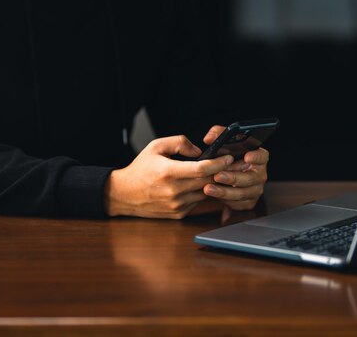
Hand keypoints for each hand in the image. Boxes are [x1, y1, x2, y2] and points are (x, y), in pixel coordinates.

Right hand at [104, 135, 232, 218]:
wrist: (124, 194)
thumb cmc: (141, 169)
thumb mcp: (156, 146)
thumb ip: (179, 142)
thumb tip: (199, 151)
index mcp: (169, 172)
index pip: (202, 169)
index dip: (219, 163)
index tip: (228, 158)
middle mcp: (174, 191)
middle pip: (208, 182)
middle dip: (222, 173)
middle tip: (232, 165)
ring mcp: (177, 204)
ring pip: (206, 193)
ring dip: (214, 184)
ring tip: (218, 174)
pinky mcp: (178, 214)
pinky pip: (198, 202)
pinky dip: (202, 193)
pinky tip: (202, 185)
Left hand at [201, 125, 268, 210]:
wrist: (225, 178)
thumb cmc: (227, 158)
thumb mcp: (224, 144)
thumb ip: (218, 135)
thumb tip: (209, 138)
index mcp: (258, 158)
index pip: (262, 156)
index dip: (256, 157)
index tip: (247, 156)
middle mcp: (259, 174)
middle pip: (250, 178)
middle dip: (233, 177)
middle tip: (218, 175)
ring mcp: (255, 190)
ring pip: (242, 193)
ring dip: (225, 191)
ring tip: (209, 188)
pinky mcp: (248, 202)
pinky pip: (238, 204)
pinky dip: (225, 201)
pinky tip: (213, 197)